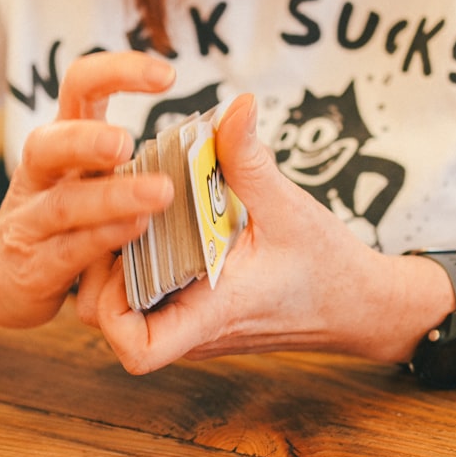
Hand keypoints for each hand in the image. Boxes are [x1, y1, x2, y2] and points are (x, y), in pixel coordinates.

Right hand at [0, 51, 176, 326]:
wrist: (2, 279)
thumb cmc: (69, 220)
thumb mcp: (99, 177)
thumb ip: (151, 153)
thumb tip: (232, 120)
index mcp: (64, 141)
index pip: (80, 88)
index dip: (117, 72)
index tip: (169, 75)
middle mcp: (42, 175)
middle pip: (48, 144)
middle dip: (86, 140)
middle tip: (126, 142)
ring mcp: (31, 222)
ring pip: (64, 204)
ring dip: (110, 197)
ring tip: (159, 193)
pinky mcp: (34, 269)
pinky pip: (68, 251)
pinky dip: (103, 240)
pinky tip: (136, 231)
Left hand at [84, 94, 455, 373]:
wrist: (356, 305)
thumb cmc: (328, 268)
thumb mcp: (291, 209)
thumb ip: (251, 160)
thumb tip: (236, 105)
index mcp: (211, 315)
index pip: (138, 350)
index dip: (112, 310)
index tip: (122, 254)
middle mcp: (193, 330)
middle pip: (109, 322)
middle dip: (99, 268)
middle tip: (115, 213)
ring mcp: (192, 327)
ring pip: (123, 310)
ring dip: (115, 263)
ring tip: (129, 212)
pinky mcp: (196, 315)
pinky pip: (147, 299)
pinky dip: (139, 264)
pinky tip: (153, 221)